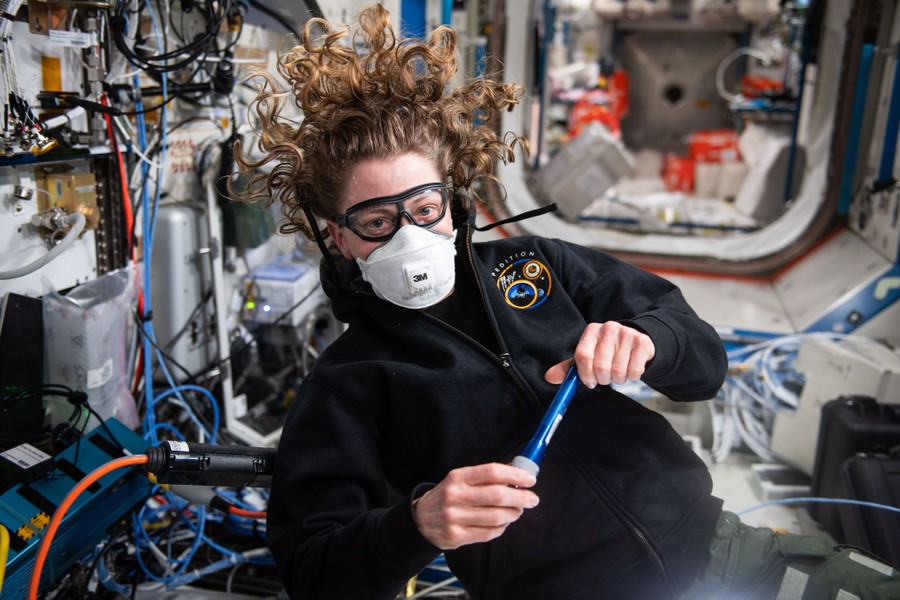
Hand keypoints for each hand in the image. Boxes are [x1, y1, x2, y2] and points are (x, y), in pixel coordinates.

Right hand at [412, 463, 538, 549]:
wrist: (420, 520)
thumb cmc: (447, 496)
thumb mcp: (460, 480)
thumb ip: (486, 477)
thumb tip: (517, 473)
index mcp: (458, 477)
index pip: (492, 472)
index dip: (515, 475)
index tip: (530, 479)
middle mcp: (455, 496)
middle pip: (498, 496)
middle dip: (521, 497)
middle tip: (533, 499)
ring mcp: (455, 517)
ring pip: (496, 517)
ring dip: (513, 514)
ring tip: (517, 511)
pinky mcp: (457, 536)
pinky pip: (489, 533)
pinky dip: (501, 528)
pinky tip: (503, 523)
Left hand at [545, 321, 654, 387]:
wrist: (635, 341)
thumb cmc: (607, 351)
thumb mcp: (588, 356)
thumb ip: (570, 368)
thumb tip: (549, 377)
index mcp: (591, 331)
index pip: (582, 356)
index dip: (585, 375)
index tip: (590, 382)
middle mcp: (608, 328)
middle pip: (600, 367)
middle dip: (603, 379)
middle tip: (606, 378)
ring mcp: (626, 334)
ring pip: (618, 371)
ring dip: (618, 379)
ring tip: (619, 372)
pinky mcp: (642, 342)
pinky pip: (634, 371)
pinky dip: (632, 377)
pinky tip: (631, 369)